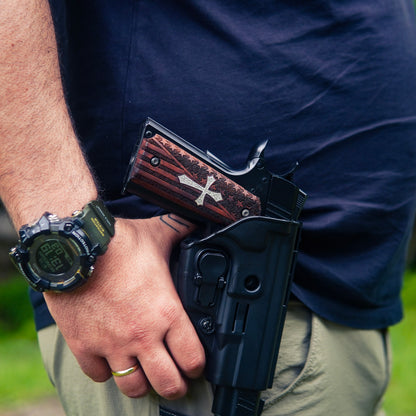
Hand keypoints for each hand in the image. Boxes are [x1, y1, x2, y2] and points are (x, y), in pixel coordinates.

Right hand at [44, 215, 204, 398]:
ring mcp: (111, 344)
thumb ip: (181, 229)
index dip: (198, 366)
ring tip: (145, 374)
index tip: (195, 364)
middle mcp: (142, 334)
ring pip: (133, 387)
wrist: (74, 245)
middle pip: (167, 383)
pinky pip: (99, 375)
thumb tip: (199, 218)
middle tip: (175, 380)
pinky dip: (106, 372)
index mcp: (166, 311)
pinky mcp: (84, 345)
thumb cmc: (118, 242)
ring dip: (142, 384)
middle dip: (175, 385)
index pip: (192, 358)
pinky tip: (110, 359)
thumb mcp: (158, 234)